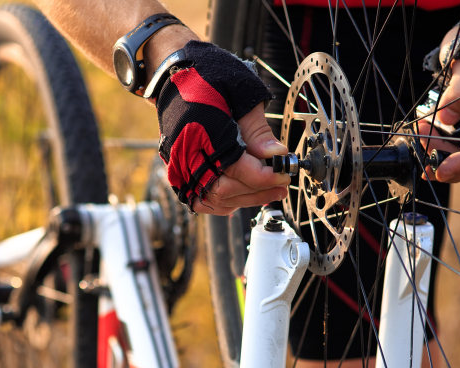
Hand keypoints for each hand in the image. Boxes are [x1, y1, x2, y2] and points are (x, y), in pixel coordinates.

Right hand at [157, 40, 287, 213]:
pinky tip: (241, 194)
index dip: (265, 177)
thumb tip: (277, 155)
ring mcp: (178, 165)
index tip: (285, 175)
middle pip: (226, 189)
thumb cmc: (207, 75)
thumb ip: (257, 129)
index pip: (238, 169)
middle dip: (258, 191)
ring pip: (214, 199)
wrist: (174, 72)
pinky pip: (200, 199)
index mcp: (202, 132)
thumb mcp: (241, 92)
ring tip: (267, 192)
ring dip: (244, 199)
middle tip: (282, 185)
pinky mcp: (177, 171)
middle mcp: (185, 154)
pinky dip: (222, 202)